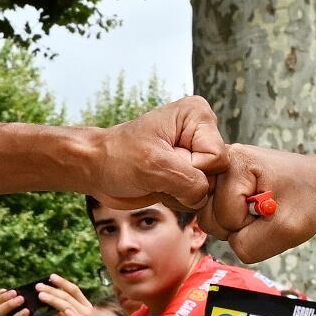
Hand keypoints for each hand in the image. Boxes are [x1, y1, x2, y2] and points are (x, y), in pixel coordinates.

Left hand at [34, 273, 112, 315]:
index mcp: (84, 306)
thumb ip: (64, 313)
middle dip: (52, 289)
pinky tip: (62, 310)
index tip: (50, 276)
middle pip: (68, 295)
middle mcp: (86, 309)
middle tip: (38, 285)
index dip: (62, 282)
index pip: (73, 290)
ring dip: (54, 299)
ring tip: (41, 295)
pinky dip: (70, 314)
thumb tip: (53, 305)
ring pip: (68, 305)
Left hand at [94, 96, 224, 209]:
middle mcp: (202, 132)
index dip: (190, 168)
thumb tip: (205, 197)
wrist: (98, 169)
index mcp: (198, 115)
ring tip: (157, 179)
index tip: (162, 160)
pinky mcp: (189, 172)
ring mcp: (197, 153)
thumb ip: (189, 182)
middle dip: (185, 183)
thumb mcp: (154, 165)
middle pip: (216, 174)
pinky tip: (160, 187)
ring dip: (180, 193)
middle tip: (158, 173)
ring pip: (208, 189)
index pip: (216, 157)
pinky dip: (178, 199)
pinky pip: (198, 197)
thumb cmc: (118, 157)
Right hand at [215, 144, 315, 263]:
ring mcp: (216, 175)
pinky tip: (249, 209)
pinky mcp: (218, 186)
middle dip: (239, 226)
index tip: (273, 208)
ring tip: (258, 211)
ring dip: (235, 225)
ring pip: (209, 221)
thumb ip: (251, 245)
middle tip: (265, 211)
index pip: (226, 217)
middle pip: (209, 219)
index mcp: (234, 161)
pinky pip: (213, 218)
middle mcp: (218, 163)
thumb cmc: (306, 198)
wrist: (315, 182)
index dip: (251, 224)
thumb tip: (230, 244)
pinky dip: (233, 221)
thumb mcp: (288, 228)